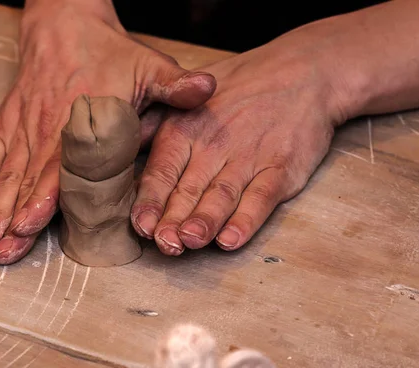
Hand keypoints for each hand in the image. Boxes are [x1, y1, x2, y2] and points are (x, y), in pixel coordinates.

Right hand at [0, 0, 215, 263]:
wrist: (65, 22)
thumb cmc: (110, 51)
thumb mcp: (149, 64)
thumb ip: (175, 84)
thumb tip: (208, 90)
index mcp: (84, 119)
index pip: (63, 164)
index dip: (47, 195)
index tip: (32, 222)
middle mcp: (49, 127)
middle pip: (30, 178)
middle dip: (17, 216)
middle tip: (5, 250)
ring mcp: (25, 126)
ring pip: (9, 173)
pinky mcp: (10, 122)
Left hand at [131, 38, 345, 254]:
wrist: (303, 73)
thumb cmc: (239, 89)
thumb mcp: (188, 97)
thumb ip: (152, 126)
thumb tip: (114, 150)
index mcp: (185, 129)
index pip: (162, 171)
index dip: (149, 200)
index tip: (139, 224)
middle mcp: (213, 144)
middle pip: (188, 189)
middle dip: (172, 219)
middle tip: (161, 244)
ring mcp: (249, 156)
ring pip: (221, 195)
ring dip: (204, 220)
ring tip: (190, 241)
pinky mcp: (281, 166)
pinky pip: (261, 196)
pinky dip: (246, 220)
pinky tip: (232, 239)